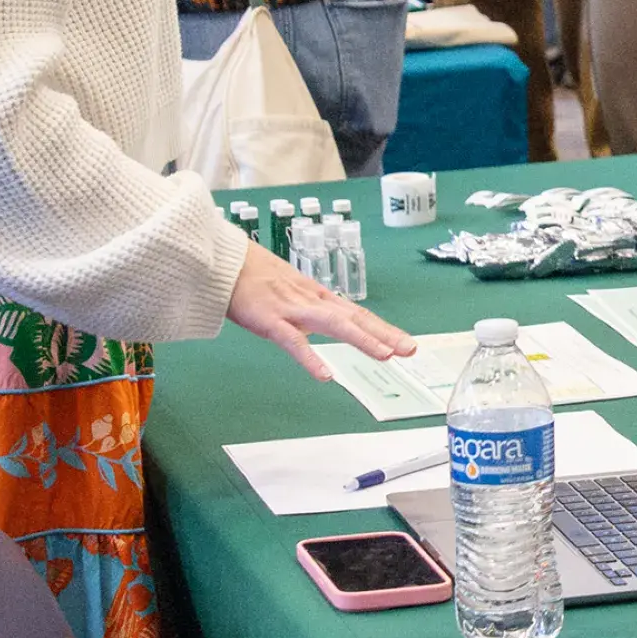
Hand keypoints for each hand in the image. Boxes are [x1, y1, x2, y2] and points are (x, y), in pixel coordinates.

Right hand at [225, 241, 416, 379]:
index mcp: (318, 297)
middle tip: (410, 350)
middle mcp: (313, 301)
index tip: (404, 342)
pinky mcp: (271, 320)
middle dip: (385, 334)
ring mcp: (293, 309)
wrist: (226, 263)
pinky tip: (324, 374)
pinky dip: (310, 357)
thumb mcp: (292, 292)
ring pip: (335, 325)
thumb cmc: (256, 277)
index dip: (383, 329)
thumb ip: (311, 309)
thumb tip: (330, 320)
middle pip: (355, 318)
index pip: (358, 314)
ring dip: (362, 340)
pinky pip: (293, 342)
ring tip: (385, 355)